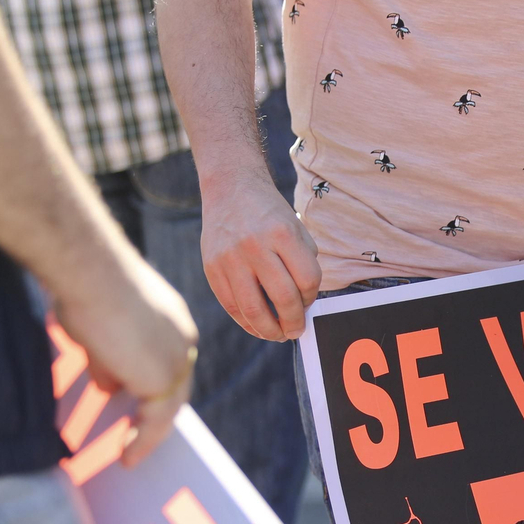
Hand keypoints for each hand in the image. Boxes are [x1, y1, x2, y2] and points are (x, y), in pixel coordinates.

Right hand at [52, 257, 198, 467]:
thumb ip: (108, 359)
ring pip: (168, 405)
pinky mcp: (164, 378)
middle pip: (174, 385)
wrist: (90, 272)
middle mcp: (183, 339)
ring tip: (130, 453)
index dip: (150, 381)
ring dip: (149, 431)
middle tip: (137, 432)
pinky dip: (142, 441)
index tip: (133, 399)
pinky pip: (157, 421)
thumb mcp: (98, 328)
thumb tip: (109, 387)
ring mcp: (177, 359)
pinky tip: (126, 457)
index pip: (165, 360)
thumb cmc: (86, 286)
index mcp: (171, 320)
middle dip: (155, 411)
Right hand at [201, 171, 321, 340]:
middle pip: (284, 298)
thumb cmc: (269, 214)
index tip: (308, 302)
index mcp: (282, 234)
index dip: (311, 297)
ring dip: (270, 331)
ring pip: (255, 309)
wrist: (230, 188)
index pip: (307, 280)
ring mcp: (230, 258)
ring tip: (279, 335)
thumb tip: (305, 304)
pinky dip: (247, 322)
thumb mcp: (295, 228)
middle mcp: (255, 245)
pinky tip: (257, 326)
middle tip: (297, 330)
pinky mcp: (212, 268)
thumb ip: (303, 262)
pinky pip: (231, 306)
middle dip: (294, 322)